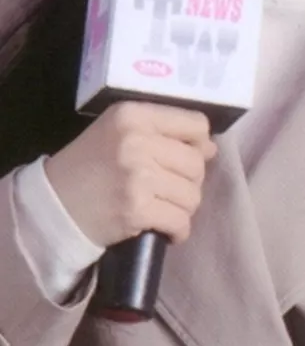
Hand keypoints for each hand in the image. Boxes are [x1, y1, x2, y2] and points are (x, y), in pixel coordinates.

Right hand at [44, 101, 217, 248]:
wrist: (53, 206)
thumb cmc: (90, 165)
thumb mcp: (120, 132)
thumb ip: (163, 132)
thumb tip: (210, 148)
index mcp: (134, 115)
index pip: (195, 124)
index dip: (199, 144)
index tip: (187, 158)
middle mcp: (138, 140)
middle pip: (196, 163)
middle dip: (190, 182)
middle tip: (170, 190)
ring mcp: (138, 175)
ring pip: (192, 194)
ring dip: (183, 207)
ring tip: (164, 208)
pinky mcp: (137, 209)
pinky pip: (180, 221)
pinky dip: (178, 230)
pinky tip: (165, 229)